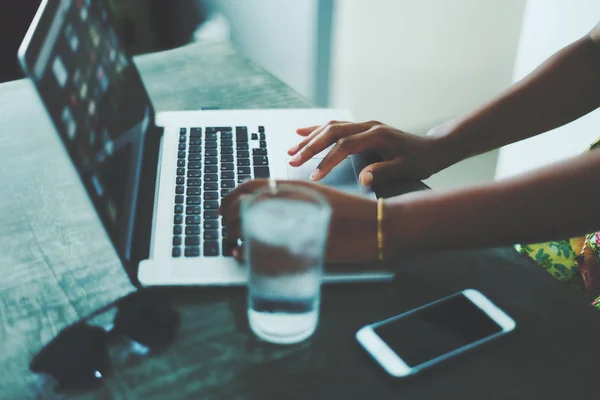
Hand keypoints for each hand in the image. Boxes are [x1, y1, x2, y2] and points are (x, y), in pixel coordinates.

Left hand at [219, 180, 377, 263]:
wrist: (379, 225)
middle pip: (243, 206)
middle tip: (226, 227)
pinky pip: (262, 248)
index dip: (230, 196)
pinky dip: (246, 252)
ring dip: (234, 234)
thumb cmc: (352, 212)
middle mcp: (290, 202)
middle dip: (228, 218)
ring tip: (232, 241)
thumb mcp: (320, 198)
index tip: (223, 207)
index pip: (250, 185)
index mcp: (295, 186)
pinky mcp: (300, 246)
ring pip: (248, 226)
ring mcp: (294, 224)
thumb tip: (271, 210)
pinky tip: (243, 254)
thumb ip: (296, 201)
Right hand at [288, 120, 446, 185]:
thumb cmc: (421, 161)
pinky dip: (318, 129)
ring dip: (310, 138)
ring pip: (331, 127)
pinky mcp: (363, 128)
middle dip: (310, 147)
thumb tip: (363, 179)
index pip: (345, 146)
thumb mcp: (406, 169)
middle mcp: (368, 126)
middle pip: (332, 132)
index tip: (314, 176)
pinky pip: (336, 126)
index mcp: (377, 135)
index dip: (327, 161)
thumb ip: (384, 171)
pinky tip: (302, 132)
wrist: (433, 148)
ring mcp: (365, 125)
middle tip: (292, 160)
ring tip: (291, 150)